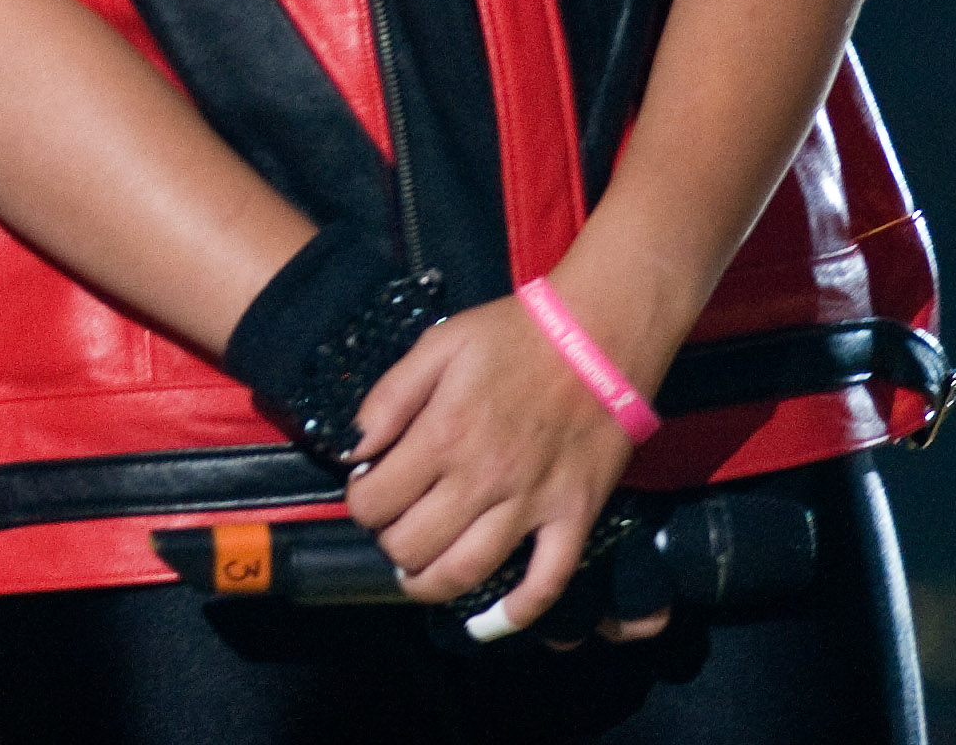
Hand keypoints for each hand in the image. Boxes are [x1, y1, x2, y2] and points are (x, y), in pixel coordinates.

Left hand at [341, 292, 669, 644]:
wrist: (601, 335)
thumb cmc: (515, 336)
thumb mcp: (438, 344)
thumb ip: (389, 397)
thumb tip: (354, 447)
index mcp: (443, 435)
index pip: (375, 502)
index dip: (360, 504)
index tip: (368, 493)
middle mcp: (482, 480)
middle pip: (413, 546)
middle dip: (389, 544)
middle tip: (393, 528)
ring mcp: (531, 505)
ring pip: (467, 572)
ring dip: (430, 585)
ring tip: (418, 574)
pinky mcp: (574, 517)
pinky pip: (546, 581)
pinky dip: (517, 612)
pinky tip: (491, 620)